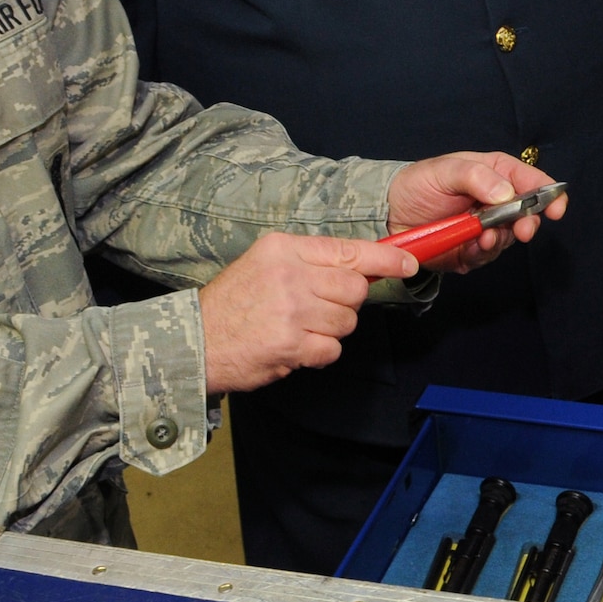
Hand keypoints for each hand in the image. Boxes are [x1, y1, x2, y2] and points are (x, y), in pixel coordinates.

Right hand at [198, 232, 418, 391]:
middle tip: (320, 310)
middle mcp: (289, 274)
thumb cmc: (234, 304)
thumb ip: (310, 262)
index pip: (348, 250)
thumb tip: (364, 268)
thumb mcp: (266, 263)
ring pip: (346, 321)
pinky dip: (319, 354)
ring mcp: (291, 310)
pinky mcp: (290, 344)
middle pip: (355, 288)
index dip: (385, 259)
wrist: (194, 341)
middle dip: (347, 304)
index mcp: (283, 247)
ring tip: (299, 329)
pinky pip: (331, 350)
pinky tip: (294, 347)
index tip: (408, 264)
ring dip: (330, 330)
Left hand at [386, 151, 564, 273]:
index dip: (548, 193)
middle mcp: (497, 201)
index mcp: (496, 173)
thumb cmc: (417, 183)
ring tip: (483, 235)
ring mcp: (486, 228)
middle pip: (527, 214)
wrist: (388, 213)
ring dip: (500, 239)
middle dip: (528, 223)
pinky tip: (472, 245)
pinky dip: (483, 252)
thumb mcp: (445, 170)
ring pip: (509, 238)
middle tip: (523, 230)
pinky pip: (487, 255)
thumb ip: (476, 177)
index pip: (532, 180)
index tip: (556, 207)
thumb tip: (508, 193)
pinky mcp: (472, 251)